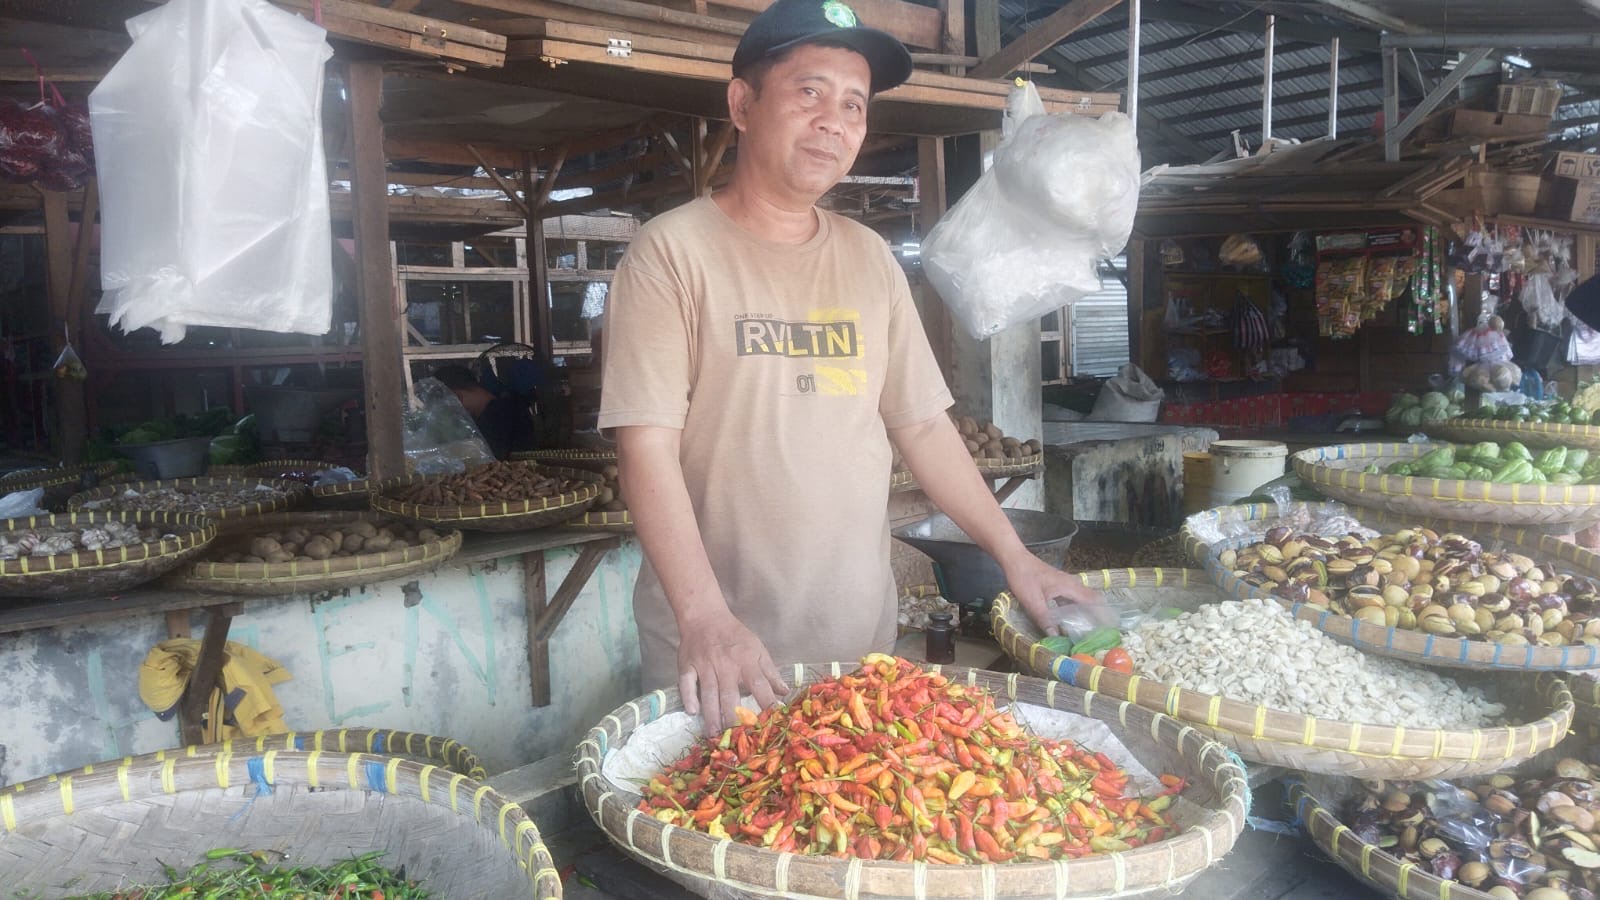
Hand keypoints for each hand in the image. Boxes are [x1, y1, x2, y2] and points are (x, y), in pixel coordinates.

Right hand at [677, 609, 787, 736]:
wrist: (705, 616)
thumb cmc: (735, 636)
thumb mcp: (758, 649)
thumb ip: (770, 672)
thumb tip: (785, 693)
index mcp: (747, 661)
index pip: (760, 685)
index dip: (767, 704)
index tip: (772, 723)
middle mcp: (726, 665)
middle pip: (730, 694)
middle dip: (733, 716)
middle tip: (736, 738)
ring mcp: (705, 665)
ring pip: (709, 692)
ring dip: (711, 714)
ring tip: (714, 734)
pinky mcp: (687, 665)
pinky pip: (687, 682)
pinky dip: (689, 696)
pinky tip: (692, 711)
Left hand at [1001, 553, 1107, 636]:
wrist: (1015, 559)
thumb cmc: (1024, 578)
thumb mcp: (1032, 601)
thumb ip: (1044, 618)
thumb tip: (1056, 636)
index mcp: (1070, 587)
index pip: (1093, 601)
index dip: (1102, 614)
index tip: (1110, 627)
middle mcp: (1072, 584)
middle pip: (1091, 600)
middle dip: (1098, 615)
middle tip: (1101, 632)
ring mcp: (1065, 583)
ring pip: (1082, 599)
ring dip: (1087, 611)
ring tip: (1089, 629)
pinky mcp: (1058, 585)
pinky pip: (1073, 598)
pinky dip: (1076, 608)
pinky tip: (1070, 619)